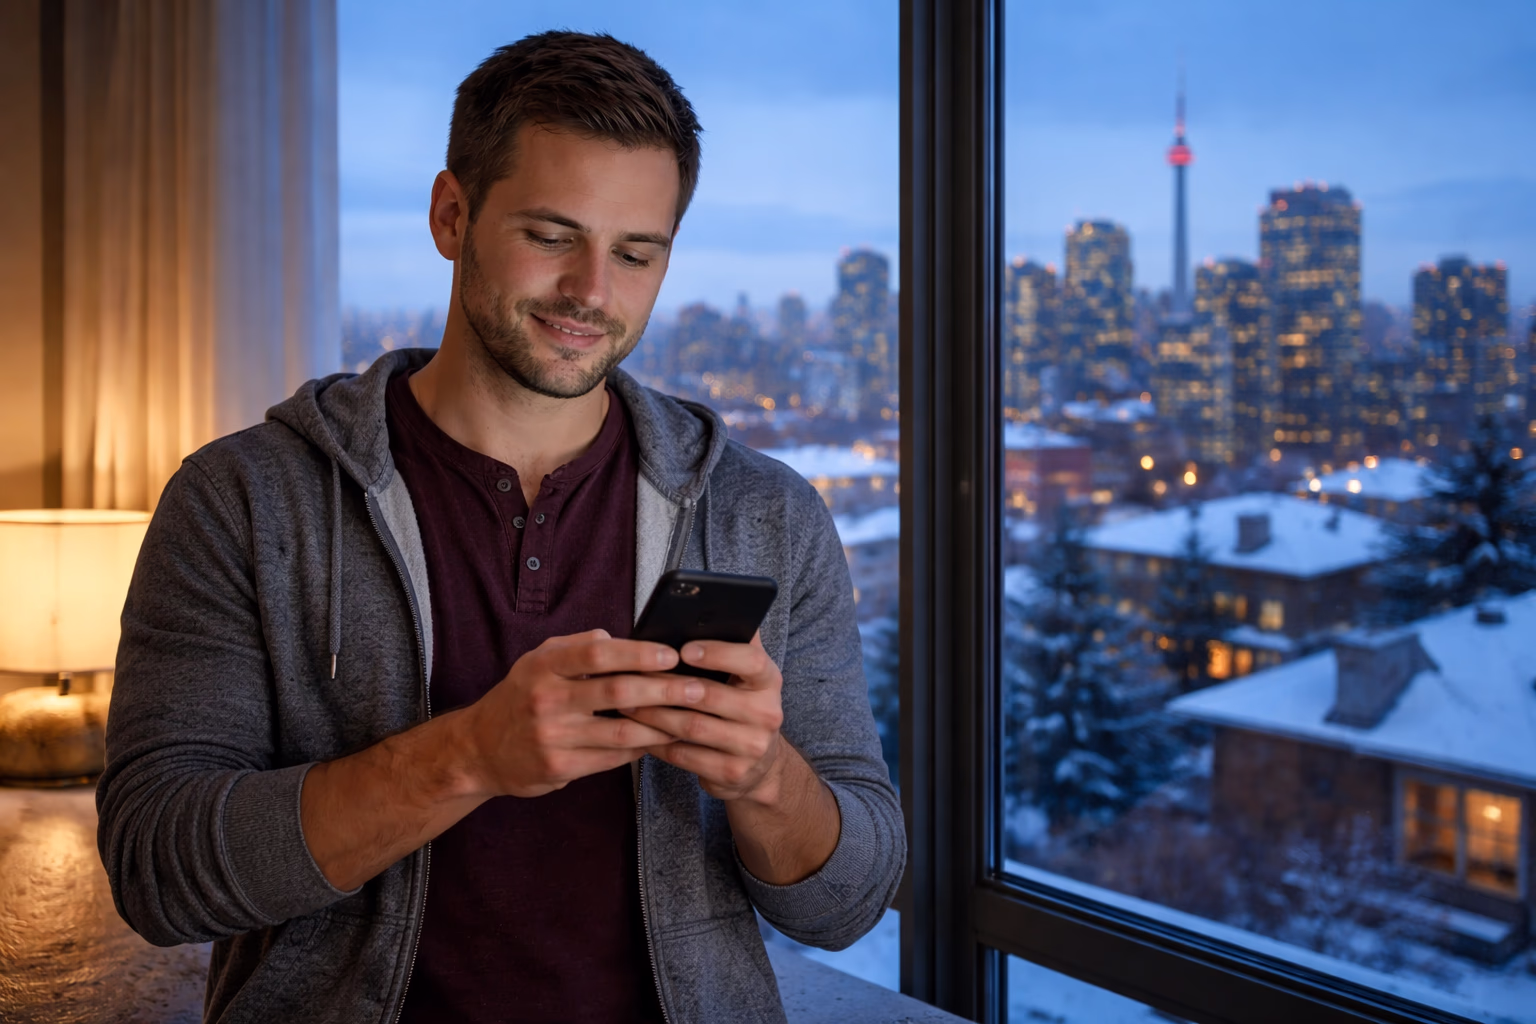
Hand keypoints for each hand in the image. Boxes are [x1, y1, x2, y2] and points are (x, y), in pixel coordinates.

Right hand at [460, 629, 698, 798]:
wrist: (478, 750)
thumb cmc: (519, 698)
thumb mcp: (537, 661)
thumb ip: (575, 645)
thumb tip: (617, 637)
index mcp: (544, 666)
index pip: (598, 652)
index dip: (638, 652)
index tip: (671, 654)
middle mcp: (547, 699)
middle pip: (618, 691)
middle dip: (664, 689)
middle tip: (696, 688)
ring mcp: (553, 736)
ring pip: (622, 729)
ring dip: (662, 724)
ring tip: (690, 717)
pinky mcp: (560, 767)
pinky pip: (612, 756)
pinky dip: (641, 747)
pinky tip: (661, 739)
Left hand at [621, 633, 786, 802]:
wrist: (759, 765)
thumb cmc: (740, 705)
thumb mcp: (745, 676)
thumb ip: (732, 643)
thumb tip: (704, 607)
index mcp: (769, 681)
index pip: (751, 661)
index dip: (718, 653)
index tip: (683, 649)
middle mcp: (767, 713)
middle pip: (712, 696)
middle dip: (666, 686)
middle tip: (632, 677)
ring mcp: (752, 747)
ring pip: (692, 727)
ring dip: (654, 714)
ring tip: (626, 703)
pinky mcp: (732, 773)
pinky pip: (685, 755)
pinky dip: (657, 743)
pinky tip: (639, 732)